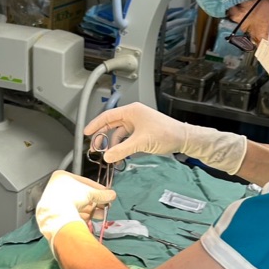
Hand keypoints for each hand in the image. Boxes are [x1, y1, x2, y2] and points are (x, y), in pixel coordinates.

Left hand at [36, 170, 116, 252]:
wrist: (56, 214)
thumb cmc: (68, 197)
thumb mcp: (90, 192)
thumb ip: (101, 194)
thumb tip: (111, 195)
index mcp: (62, 177)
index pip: (84, 181)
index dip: (97, 188)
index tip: (106, 193)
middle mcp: (57, 188)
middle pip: (81, 195)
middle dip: (95, 201)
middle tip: (104, 205)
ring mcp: (55, 201)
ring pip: (77, 205)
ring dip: (91, 210)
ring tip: (100, 214)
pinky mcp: (56, 214)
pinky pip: (72, 213)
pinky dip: (82, 216)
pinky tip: (91, 219)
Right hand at [85, 102, 247, 175]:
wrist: (183, 138)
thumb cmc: (165, 134)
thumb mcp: (141, 143)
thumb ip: (122, 150)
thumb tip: (107, 157)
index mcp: (131, 111)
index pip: (107, 116)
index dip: (95, 125)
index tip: (86, 133)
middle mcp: (133, 115)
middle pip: (111, 124)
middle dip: (102, 136)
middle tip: (94, 147)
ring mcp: (138, 123)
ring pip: (119, 132)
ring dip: (113, 143)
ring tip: (108, 154)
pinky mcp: (142, 131)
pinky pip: (127, 137)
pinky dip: (122, 145)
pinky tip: (120, 154)